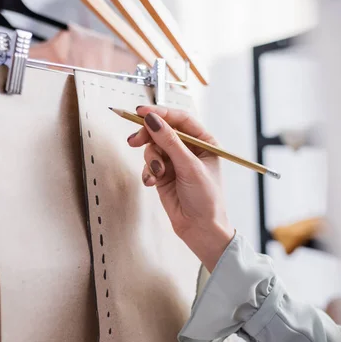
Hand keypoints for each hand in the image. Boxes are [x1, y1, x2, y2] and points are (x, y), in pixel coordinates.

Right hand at [127, 105, 233, 271]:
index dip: (161, 113)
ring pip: (153, 148)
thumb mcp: (189, 167)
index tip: (141, 112)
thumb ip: (170, 142)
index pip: (180, 119)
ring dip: (151, 160)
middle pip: (162, 130)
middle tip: (134, 141)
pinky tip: (152, 182)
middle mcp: (189, 149)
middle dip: (147, 135)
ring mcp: (175, 161)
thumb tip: (152, 120)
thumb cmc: (206, 199)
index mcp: (204, 142)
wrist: (200, 229)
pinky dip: (148, 172)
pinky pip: (149, 164)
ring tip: (157, 174)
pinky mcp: (163, 175)